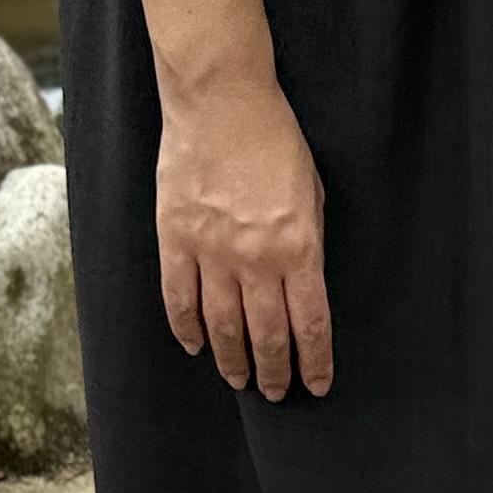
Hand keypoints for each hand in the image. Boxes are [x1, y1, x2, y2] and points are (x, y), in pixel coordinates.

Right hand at [157, 71, 330, 397]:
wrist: (221, 100)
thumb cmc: (275, 140)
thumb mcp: (312, 194)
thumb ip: (309, 244)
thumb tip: (302, 286)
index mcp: (298, 250)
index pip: (310, 325)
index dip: (314, 363)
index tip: (316, 386)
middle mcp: (256, 260)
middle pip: (266, 336)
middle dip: (274, 372)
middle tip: (276, 392)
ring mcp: (212, 252)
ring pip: (222, 327)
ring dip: (232, 360)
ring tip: (239, 379)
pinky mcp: (176, 238)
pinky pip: (179, 298)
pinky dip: (187, 329)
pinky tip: (196, 347)